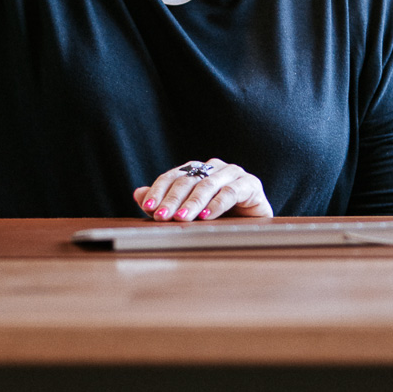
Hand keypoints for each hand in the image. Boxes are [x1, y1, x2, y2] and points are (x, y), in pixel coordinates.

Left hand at [133, 158, 272, 221]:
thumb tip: (137, 193)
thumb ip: (165, 202)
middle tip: (161, 216)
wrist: (255, 223)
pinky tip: (206, 215)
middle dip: (173, 200)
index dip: (159, 191)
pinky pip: (231, 192)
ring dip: (192, 203)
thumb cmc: (220, 216)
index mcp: (197, 170)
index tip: (147, 206)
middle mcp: (214, 168)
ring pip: (207, 186)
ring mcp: (233, 173)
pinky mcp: (250, 184)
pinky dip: (217, 204)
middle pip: (188, 181)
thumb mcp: (190, 211)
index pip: (172, 177)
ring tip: (181, 218)